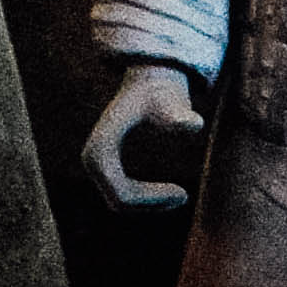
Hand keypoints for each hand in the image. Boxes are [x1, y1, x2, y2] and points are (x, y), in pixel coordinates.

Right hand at [82, 63, 197, 210]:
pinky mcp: (104, 166)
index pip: (122, 193)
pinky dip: (145, 199)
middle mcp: (92, 157)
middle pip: (119, 201)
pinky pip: (120, 195)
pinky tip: (170, 192)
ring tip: (180, 195)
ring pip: (119, 202)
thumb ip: (180, 114)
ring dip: (149, 204)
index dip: (152, 199)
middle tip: (183, 196)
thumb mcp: (170, 101)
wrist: (147, 81)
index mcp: (102, 146)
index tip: (183, 192)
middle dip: (151, 204)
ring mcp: (96, 163)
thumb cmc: (160, 92)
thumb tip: (194, 125)